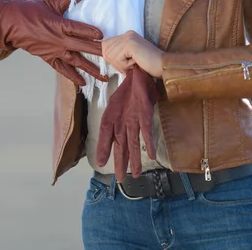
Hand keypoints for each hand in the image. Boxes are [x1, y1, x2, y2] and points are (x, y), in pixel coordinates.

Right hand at [0, 0, 107, 85]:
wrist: (10, 24)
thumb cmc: (31, 10)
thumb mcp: (52, 2)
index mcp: (59, 24)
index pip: (79, 28)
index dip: (91, 32)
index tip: (104, 35)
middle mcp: (59, 39)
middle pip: (82, 46)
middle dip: (98, 52)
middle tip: (113, 58)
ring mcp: (54, 50)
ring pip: (76, 61)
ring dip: (90, 69)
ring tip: (104, 77)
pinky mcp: (48, 58)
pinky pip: (62, 69)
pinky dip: (73, 77)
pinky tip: (83, 83)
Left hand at [96, 65, 160, 180]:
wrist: (138, 72)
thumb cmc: (128, 91)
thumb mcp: (118, 106)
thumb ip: (116, 121)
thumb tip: (115, 136)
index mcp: (111, 115)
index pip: (104, 135)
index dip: (102, 149)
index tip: (100, 163)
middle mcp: (120, 118)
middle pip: (119, 144)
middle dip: (120, 162)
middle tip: (120, 179)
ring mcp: (132, 116)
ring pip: (132, 141)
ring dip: (134, 158)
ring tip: (137, 174)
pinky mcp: (145, 112)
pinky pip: (147, 130)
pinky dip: (149, 142)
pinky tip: (151, 154)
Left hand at [102, 30, 163, 77]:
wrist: (163, 66)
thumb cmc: (148, 66)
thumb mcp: (129, 58)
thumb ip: (118, 54)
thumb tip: (105, 56)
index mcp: (126, 35)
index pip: (106, 45)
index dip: (111, 58)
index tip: (124, 64)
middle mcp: (127, 34)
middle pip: (106, 50)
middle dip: (115, 62)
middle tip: (129, 66)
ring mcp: (129, 37)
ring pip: (111, 55)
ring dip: (121, 65)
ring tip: (134, 63)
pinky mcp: (131, 44)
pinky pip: (118, 58)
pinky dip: (125, 65)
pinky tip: (136, 62)